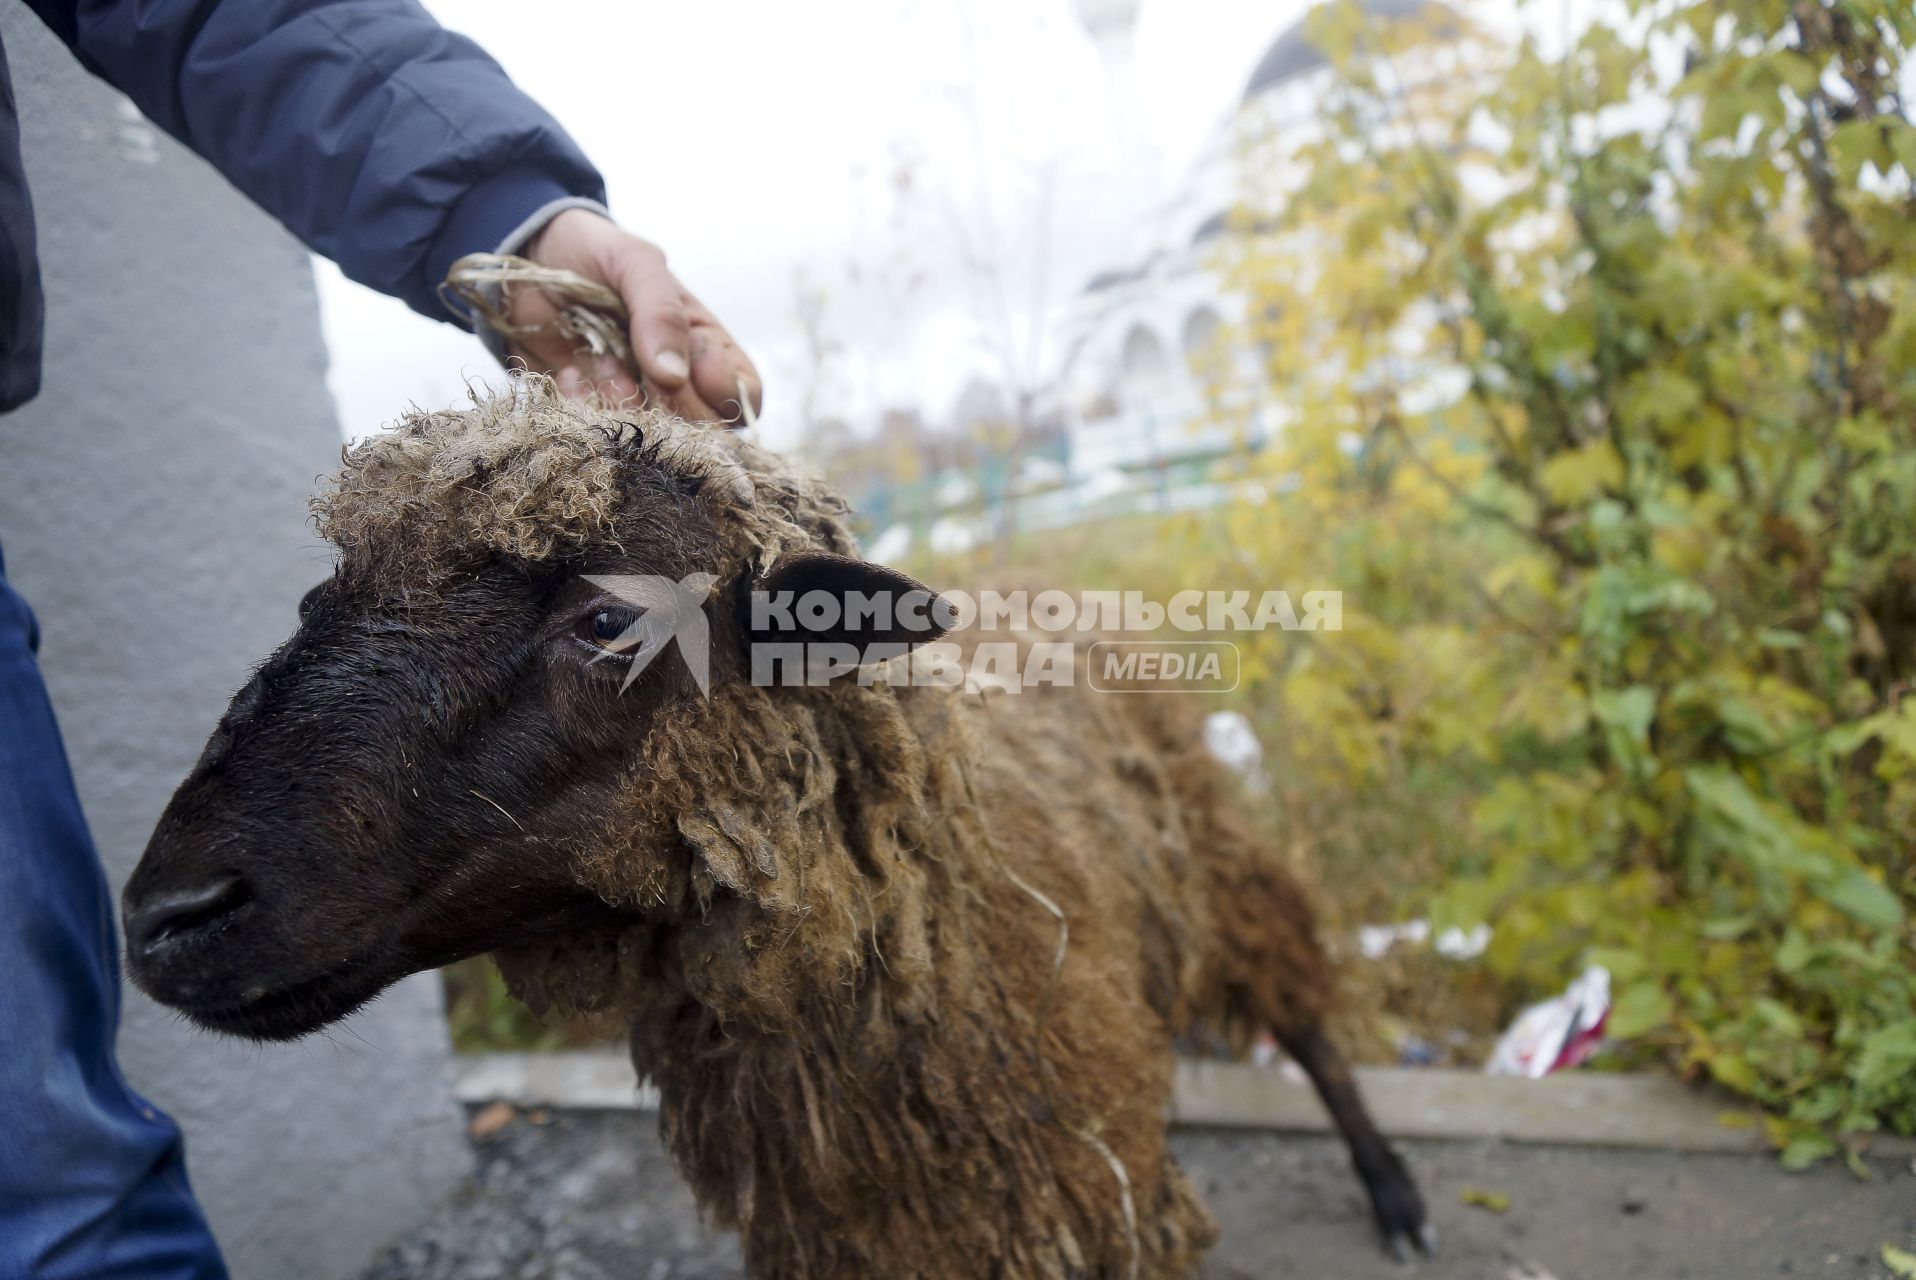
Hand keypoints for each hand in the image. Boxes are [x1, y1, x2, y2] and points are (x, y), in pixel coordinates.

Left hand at [508, 209, 761, 423]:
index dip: (723, 395)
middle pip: (700, 426)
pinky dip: (581, 403)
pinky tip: (569, 372)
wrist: (529, 253)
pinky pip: (595, 428)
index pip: (743, 393)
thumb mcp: (634, 262)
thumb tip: (675, 377)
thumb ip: (661, 311)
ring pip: (648, 434)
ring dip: (621, 402)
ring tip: (596, 364)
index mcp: (704, 344)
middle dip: (669, 405)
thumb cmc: (595, 251)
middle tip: (639, 372)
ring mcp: (632, 397)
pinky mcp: (589, 406)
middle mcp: (676, 379)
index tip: (685, 373)